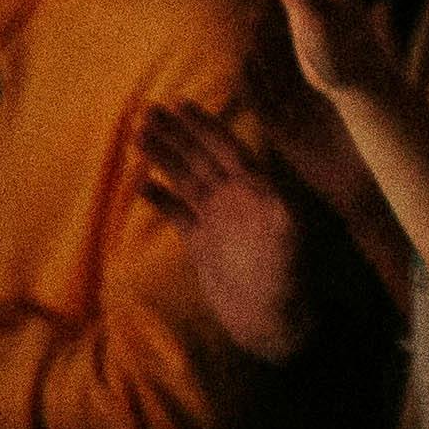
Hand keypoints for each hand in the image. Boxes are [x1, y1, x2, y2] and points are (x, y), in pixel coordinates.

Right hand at [132, 101, 318, 364]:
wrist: (274, 325)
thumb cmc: (290, 285)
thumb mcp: (290, 248)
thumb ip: (280, 218)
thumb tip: (269, 190)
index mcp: (259, 193)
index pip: (229, 150)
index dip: (207, 127)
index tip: (182, 104)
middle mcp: (238, 200)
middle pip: (203, 158)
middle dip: (177, 133)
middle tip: (148, 109)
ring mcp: (219, 220)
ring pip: (187, 179)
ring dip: (164, 156)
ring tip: (138, 133)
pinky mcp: (202, 243)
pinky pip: (177, 213)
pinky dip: (159, 197)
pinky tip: (138, 182)